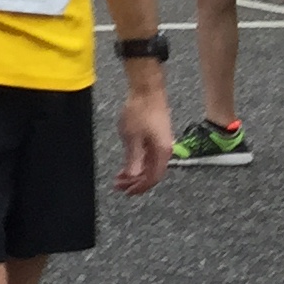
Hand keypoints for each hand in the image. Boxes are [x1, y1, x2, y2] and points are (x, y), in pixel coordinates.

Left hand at [114, 79, 170, 195]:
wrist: (147, 91)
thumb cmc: (140, 111)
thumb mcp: (132, 137)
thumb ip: (134, 158)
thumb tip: (135, 177)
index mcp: (162, 152)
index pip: (153, 177)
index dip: (140, 187)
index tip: (126, 192)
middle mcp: (165, 150)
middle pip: (152, 173)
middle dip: (135, 182)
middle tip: (118, 186)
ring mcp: (161, 143)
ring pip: (149, 165)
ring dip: (135, 173)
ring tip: (120, 178)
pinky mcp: (156, 137)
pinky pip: (148, 156)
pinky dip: (137, 162)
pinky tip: (127, 164)